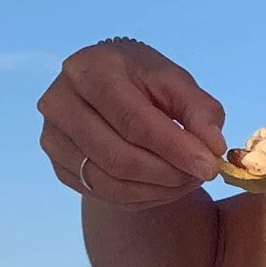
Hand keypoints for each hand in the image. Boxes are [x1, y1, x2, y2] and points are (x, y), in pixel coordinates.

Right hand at [38, 39, 228, 209]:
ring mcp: (52, 137)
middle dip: (167, 173)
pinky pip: (102, 194)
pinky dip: (141, 197)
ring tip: (186, 180)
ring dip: (157, 189)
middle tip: (201, 175)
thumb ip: (198, 109)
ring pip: (109, 182)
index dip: (173, 147)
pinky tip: (163, 185)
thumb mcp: (174, 82)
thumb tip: (213, 146)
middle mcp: (60, 102)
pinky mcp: (57, 165)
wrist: (104, 91)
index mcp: (90, 69)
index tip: (209, 166)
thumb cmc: (141, 81)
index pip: (133, 120)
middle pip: (118, 156)